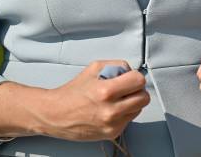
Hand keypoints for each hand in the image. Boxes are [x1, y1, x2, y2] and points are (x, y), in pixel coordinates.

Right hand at [34, 59, 149, 140]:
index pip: (138, 81)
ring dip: (132, 102)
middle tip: (127, 87)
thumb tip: (131, 71)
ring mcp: (112, 124)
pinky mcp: (112, 134)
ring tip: (117, 98)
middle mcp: (111, 110)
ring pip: (139, 109)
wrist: (57, 114)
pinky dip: (124, 113)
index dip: (135, 76)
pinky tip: (111, 108)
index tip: (130, 77)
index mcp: (106, 90)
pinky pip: (129, 120)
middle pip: (144, 98)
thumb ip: (116, 66)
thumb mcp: (94, 68)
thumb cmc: (74, 90)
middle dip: (137, 90)